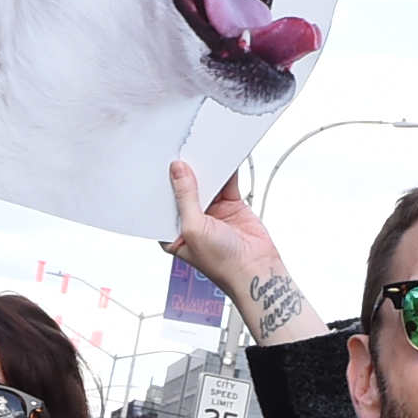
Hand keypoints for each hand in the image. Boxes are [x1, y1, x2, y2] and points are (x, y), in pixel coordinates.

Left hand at [165, 160, 324, 343]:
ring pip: (205, 183)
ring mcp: (211, 212)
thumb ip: (186, 197)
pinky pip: (226, 183)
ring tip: (202, 147)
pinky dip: (226, 170)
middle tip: (182, 149)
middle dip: (184, 172)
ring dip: (205, 169)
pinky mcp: (230, 205)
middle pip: (184, 189)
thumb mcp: (194, 229)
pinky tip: (224, 158)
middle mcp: (190, 221)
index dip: (161, 183)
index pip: (162, 201)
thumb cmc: (222, 264)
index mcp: (172, 232)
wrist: (256, 270)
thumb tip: (178, 171)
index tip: (161, 162)